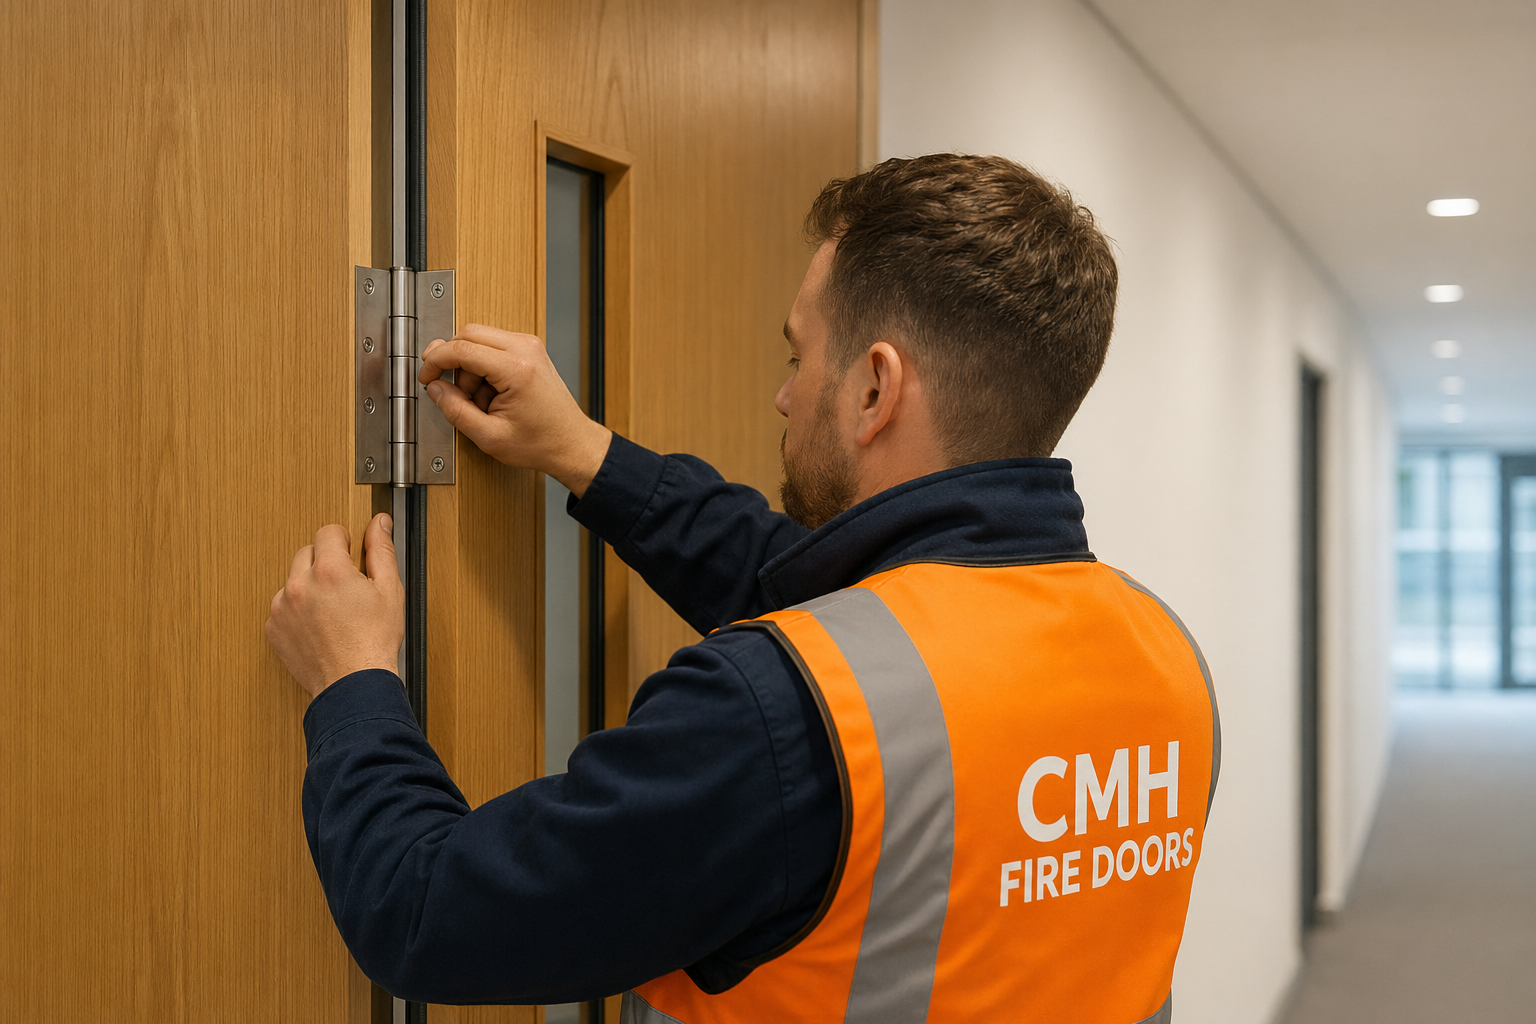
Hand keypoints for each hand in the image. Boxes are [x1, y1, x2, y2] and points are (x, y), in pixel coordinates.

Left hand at [265, 515, 403, 697]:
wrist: (353, 684)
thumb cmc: (374, 641)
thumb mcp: (389, 590)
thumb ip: (381, 550)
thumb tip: (378, 524)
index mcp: (329, 570)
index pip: (328, 532)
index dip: (343, 541)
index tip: (350, 553)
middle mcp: (299, 584)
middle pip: (306, 552)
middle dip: (325, 562)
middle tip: (345, 587)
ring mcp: (281, 607)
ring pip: (293, 579)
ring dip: (309, 586)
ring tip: (332, 611)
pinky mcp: (272, 628)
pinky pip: (283, 606)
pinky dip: (297, 611)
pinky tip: (319, 626)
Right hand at [418, 323, 611, 496]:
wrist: (572, 443)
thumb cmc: (541, 442)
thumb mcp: (489, 436)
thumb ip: (456, 410)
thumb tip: (436, 389)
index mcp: (517, 369)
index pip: (461, 348)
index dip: (435, 361)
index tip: (426, 376)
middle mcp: (526, 349)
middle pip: (468, 334)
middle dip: (453, 362)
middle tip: (450, 390)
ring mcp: (530, 346)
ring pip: (479, 339)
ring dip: (470, 368)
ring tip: (482, 402)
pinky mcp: (530, 350)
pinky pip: (493, 347)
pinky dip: (483, 368)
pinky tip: (491, 394)